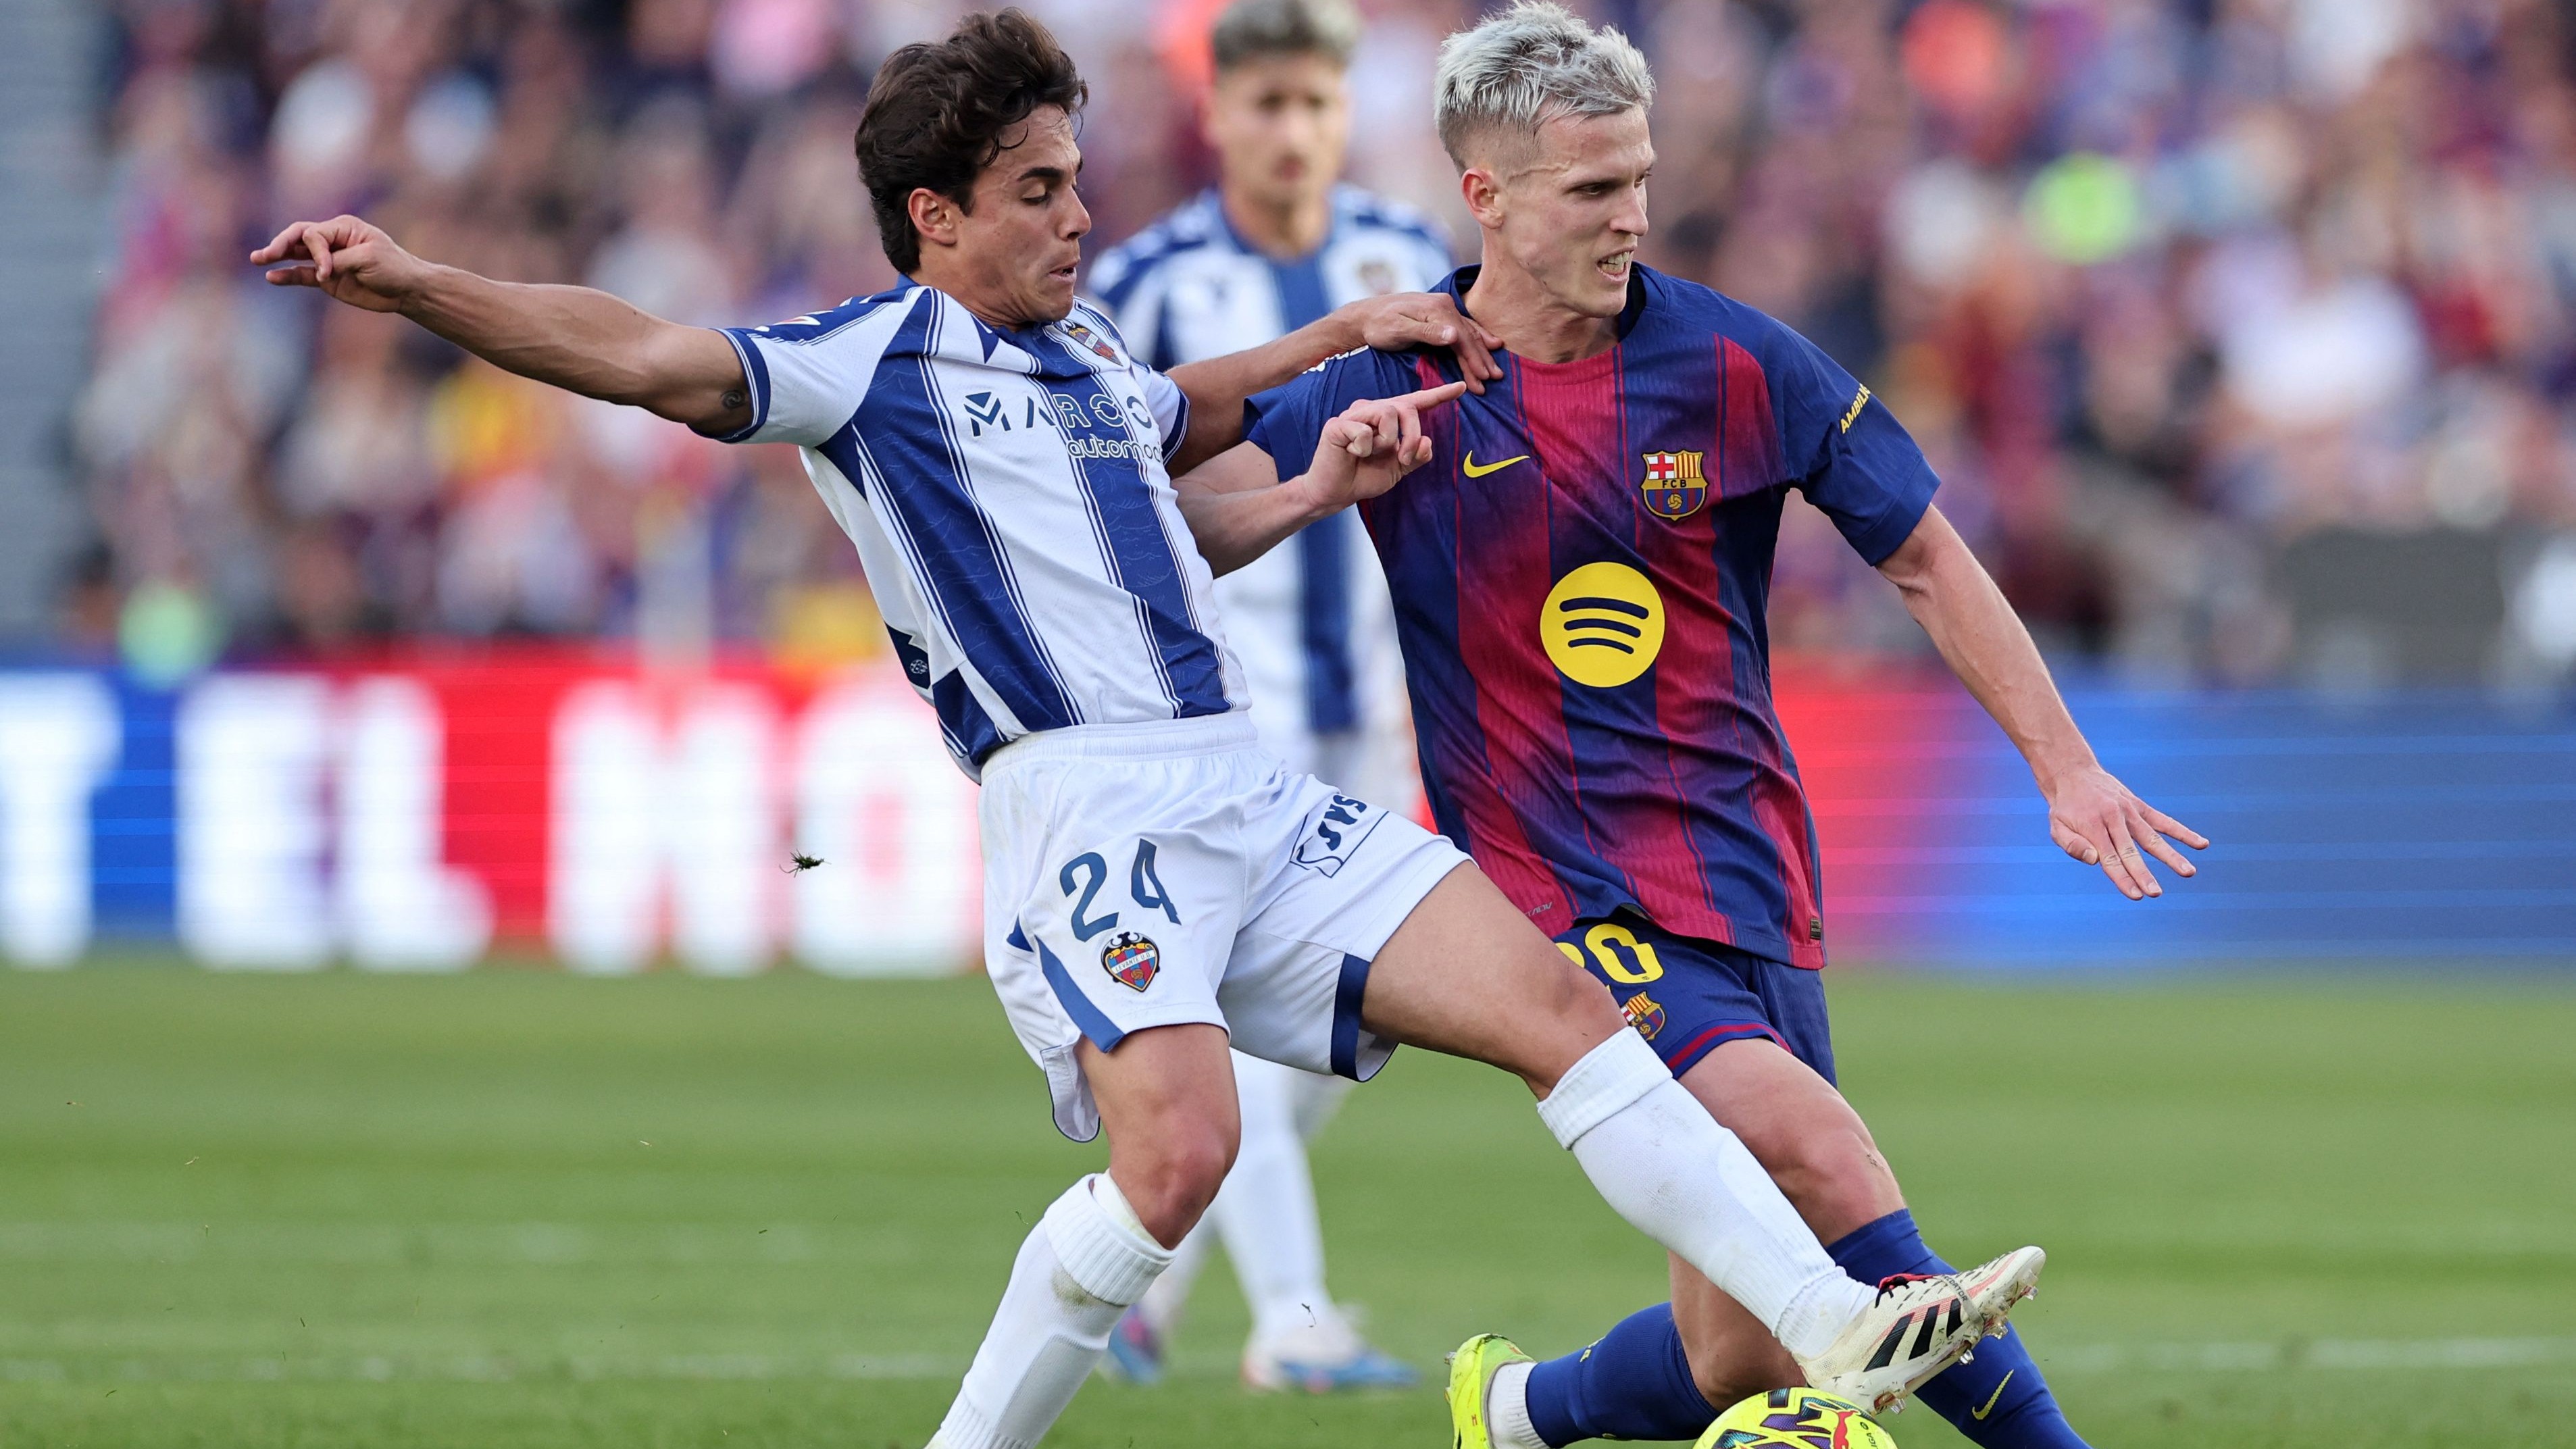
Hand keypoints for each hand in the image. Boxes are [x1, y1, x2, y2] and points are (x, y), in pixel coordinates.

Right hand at [250, 215, 429, 313]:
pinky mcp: (327, 279)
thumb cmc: (393, 267)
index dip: (315, 253)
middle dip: (280, 244)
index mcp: (343, 228)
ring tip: (256, 259)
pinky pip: (302, 275)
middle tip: (263, 255)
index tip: (328, 272)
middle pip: (298, 237)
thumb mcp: (369, 258)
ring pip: (296, 254)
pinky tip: (272, 278)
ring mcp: (327, 260)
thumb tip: (316, 270)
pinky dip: (287, 276)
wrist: (407, 290)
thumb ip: (339, 261)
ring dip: (277, 256)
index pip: (314, 234)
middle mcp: (332, 241)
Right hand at [1295, 382, 1467, 511]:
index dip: (1439, 395)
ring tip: (1369, 454)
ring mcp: (1354, 415)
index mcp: (1387, 419)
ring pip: (1387, 412)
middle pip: (1406, 407)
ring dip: (1386, 442)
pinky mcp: (1337, 424)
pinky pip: (1364, 431)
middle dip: (1412, 435)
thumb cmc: (1364, 477)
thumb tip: (1427, 441)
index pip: (1415, 402)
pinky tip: (1350, 454)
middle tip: (1403, 459)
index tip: (1462, 387)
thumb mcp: (1398, 469)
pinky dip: (1363, 448)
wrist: (1335, 493)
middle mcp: (1372, 410)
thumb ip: (1416, 456)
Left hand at [1339, 293, 1504, 392]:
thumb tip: (1454, 335)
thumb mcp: (1399, 330)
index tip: (1483, 379)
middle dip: (1482, 359)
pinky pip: (1464, 329)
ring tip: (1495, 371)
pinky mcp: (1439, 315)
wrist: (1364, 315)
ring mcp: (1442, 309)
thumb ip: (1427, 332)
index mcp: (1437, 309)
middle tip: (1495, 380)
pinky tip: (1489, 344)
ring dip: (1482, 353)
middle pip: (1468, 336)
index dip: (1474, 359)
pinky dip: (1477, 339)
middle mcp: (1444, 306)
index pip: (1462, 338)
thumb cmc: (1378, 325)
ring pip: (1468, 334)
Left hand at [2044, 764, 2207, 899]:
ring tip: (2189, 872)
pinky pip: (2163, 821)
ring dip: (2171, 856)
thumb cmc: (2064, 807)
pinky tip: (2201, 844)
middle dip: (2143, 873)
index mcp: (2092, 827)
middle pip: (2131, 851)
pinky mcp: (2139, 806)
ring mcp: (2129, 812)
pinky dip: (2182, 832)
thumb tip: (2095, 860)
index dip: (2123, 878)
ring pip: (2153, 837)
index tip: (2136, 895)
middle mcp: (2114, 819)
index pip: (2109, 859)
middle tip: (2156, 892)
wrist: (2073, 773)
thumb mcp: (2055, 826)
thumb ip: (2072, 845)